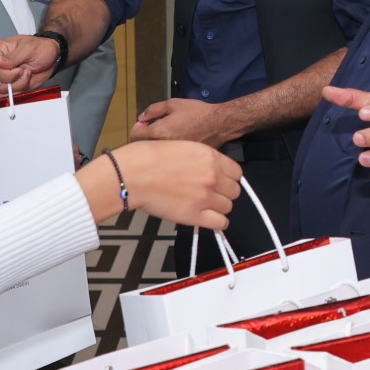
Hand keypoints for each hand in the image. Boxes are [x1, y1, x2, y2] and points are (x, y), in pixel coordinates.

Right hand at [0, 32, 58, 90]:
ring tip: (27, 75)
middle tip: (25, 71)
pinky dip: (17, 92)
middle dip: (13, 80)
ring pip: (0, 90)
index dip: (5, 72)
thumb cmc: (41, 48)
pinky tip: (24, 84)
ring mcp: (1, 75)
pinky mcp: (8, 85)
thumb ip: (12, 57)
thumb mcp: (29, 49)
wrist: (51, 58)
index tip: (19, 69)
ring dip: (17, 86)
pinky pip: (5, 96)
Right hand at [77, 141, 241, 229]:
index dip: (228, 178)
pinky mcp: (195, 215)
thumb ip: (202, 159)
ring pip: (228, 207)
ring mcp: (205, 196)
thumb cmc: (149, 157)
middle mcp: (212, 176)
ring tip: (203, 205)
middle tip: (209, 194)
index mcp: (210, 156)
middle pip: (234, 191)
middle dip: (223, 193)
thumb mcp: (183, 146)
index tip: (220, 182)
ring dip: (218, 207)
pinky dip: (217, 223)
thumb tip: (212, 170)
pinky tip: (207, 218)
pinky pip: (220, 223)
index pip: (236, 172)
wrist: (133, 174)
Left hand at [133, 98, 235, 146]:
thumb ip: (153, 110)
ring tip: (166, 135)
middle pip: (143, 145)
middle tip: (155, 128)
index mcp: (159, 132)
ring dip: (156, 144)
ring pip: (155, 152)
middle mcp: (163, 147)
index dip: (137, 128)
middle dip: (145, 137)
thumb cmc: (196, 113)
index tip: (144, 124)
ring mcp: (171, 156)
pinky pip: (167, 156)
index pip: (135, 136)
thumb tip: (141, 118)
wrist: (218, 125)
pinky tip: (175, 143)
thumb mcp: (173, 104)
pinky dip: (167, 151)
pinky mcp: (180, 160)